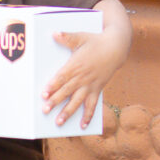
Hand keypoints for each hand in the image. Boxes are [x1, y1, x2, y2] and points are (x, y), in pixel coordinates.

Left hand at [42, 0, 130, 128]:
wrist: (116, 47)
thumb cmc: (95, 41)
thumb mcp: (81, 37)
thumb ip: (67, 37)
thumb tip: (54, 33)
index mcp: (76, 65)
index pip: (62, 77)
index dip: (53, 86)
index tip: (44, 94)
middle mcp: (83, 77)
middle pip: (66, 91)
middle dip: (55, 101)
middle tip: (45, 110)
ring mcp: (90, 85)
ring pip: (78, 101)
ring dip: (68, 112)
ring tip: (59, 122)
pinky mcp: (97, 89)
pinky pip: (92, 105)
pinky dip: (88, 116)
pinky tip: (82, 125)